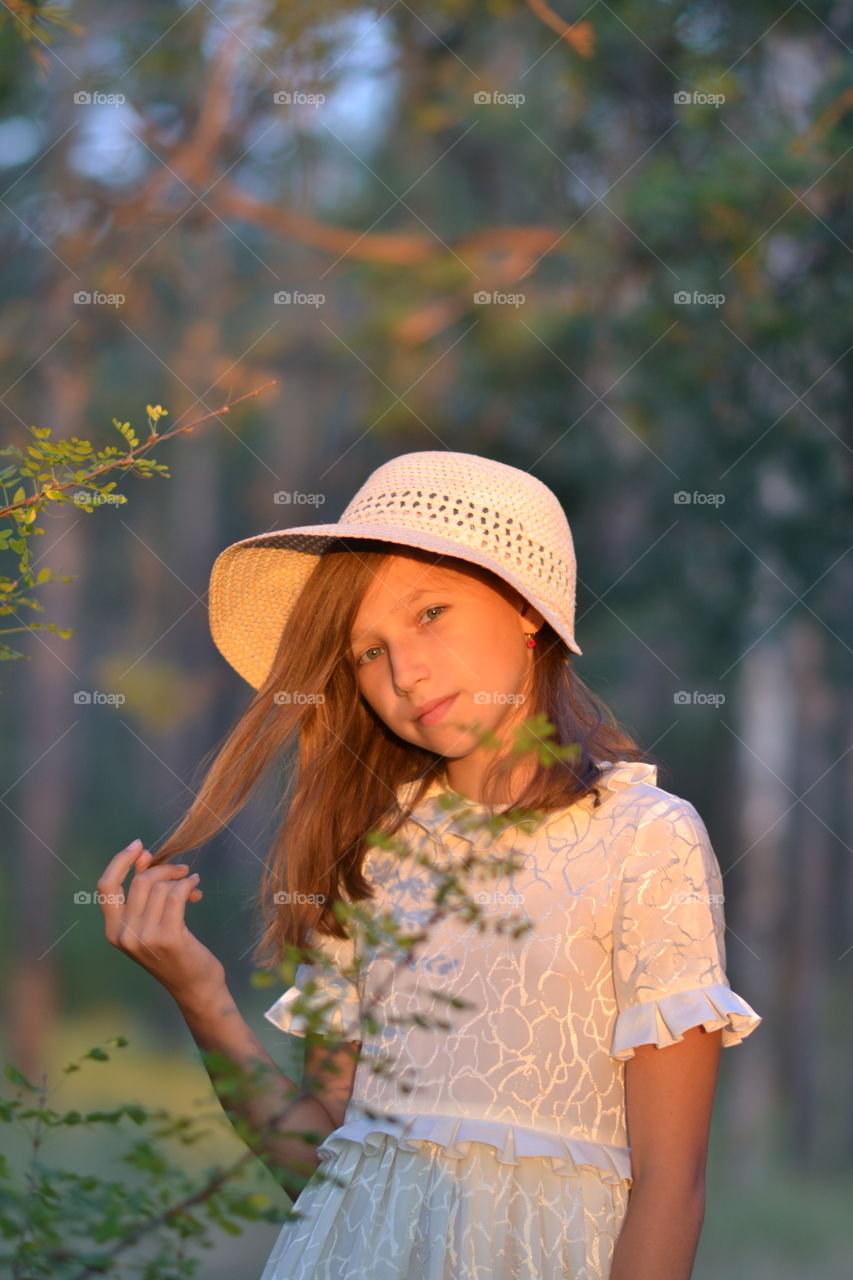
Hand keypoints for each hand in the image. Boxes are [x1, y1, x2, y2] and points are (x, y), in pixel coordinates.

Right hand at [97, 838, 225, 1003]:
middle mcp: (124, 935)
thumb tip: (143, 855)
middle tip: (181, 870)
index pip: (106, 886)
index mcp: (113, 932)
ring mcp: (144, 938)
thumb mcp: (151, 923)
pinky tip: (195, 885)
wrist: (195, 986)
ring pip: (160, 886)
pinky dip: (187, 884)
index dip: (120, 861)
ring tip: (191, 882)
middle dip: (163, 868)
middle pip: (140, 881)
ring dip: (179, 878)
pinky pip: (176, 895)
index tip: (139, 845)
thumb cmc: (174, 952)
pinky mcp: (168, 937)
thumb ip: (144, 892)